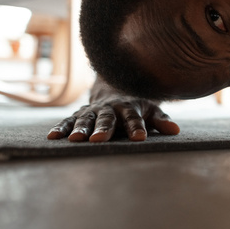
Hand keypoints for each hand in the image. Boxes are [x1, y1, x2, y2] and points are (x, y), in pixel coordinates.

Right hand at [47, 96, 179, 142]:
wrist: (116, 88)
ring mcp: (93, 110)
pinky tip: (53, 137)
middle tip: (100, 140)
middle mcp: (109, 107)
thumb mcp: (151, 111)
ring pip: (86, 118)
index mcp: (129, 106)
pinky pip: (68, 120)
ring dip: (81, 128)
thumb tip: (176, 131)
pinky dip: (61, 127)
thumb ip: (161, 120)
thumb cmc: (137, 107)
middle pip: (107, 118)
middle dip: (104, 128)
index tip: (140, 138)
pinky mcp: (79, 114)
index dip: (137, 127)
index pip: (134, 117)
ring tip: (75, 140)